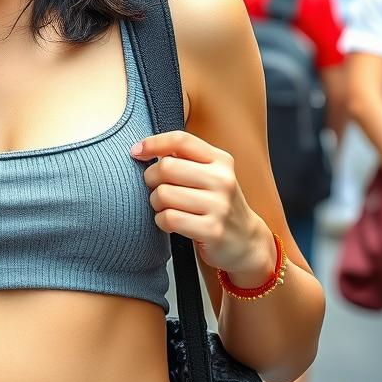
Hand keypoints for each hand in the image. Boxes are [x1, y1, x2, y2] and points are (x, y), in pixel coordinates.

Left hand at [131, 130, 276, 285]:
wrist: (245, 241)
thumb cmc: (216, 203)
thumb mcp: (210, 174)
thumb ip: (184, 158)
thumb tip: (144, 148)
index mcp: (220, 160)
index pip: (180, 140)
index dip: (153, 143)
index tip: (136, 151)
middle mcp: (222, 180)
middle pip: (166, 167)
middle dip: (151, 178)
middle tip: (156, 188)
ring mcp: (219, 206)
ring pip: (163, 194)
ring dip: (155, 202)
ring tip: (165, 206)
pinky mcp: (212, 230)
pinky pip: (169, 218)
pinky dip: (161, 221)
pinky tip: (170, 222)